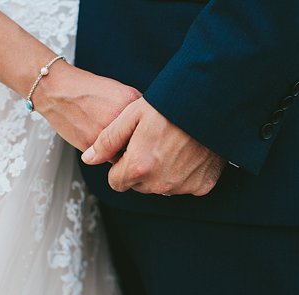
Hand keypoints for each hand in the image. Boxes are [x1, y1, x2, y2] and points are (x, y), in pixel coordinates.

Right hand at [29, 61, 141, 150]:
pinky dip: (110, 156)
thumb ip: (136, 108)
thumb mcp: (118, 90)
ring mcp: (105, 133)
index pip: (153, 125)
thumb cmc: (85, 89)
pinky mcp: (92, 146)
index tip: (148, 134)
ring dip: (125, 153)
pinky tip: (105, 145)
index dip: (150, 131)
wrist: (56, 90)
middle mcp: (120, 118)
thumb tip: (151, 126)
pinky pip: (110, 160)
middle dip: (140, 144)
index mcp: (131, 102)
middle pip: (142, 142)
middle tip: (135, 142)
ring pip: (127, 154)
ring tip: (117, 143)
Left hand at [81, 97, 224, 195]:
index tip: (129, 149)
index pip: (116, 182)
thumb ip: (107, 141)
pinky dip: (184, 174)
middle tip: (151, 144)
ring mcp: (183, 186)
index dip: (120, 165)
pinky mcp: (202, 185)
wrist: (210, 104)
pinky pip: (184, 185)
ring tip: (169, 145)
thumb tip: (88, 158)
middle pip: (138, 185)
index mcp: (138, 168)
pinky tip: (187, 153)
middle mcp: (160, 183)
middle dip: (139, 169)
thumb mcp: (131, 116)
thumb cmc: (168, 106)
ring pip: (160, 186)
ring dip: (160, 172)